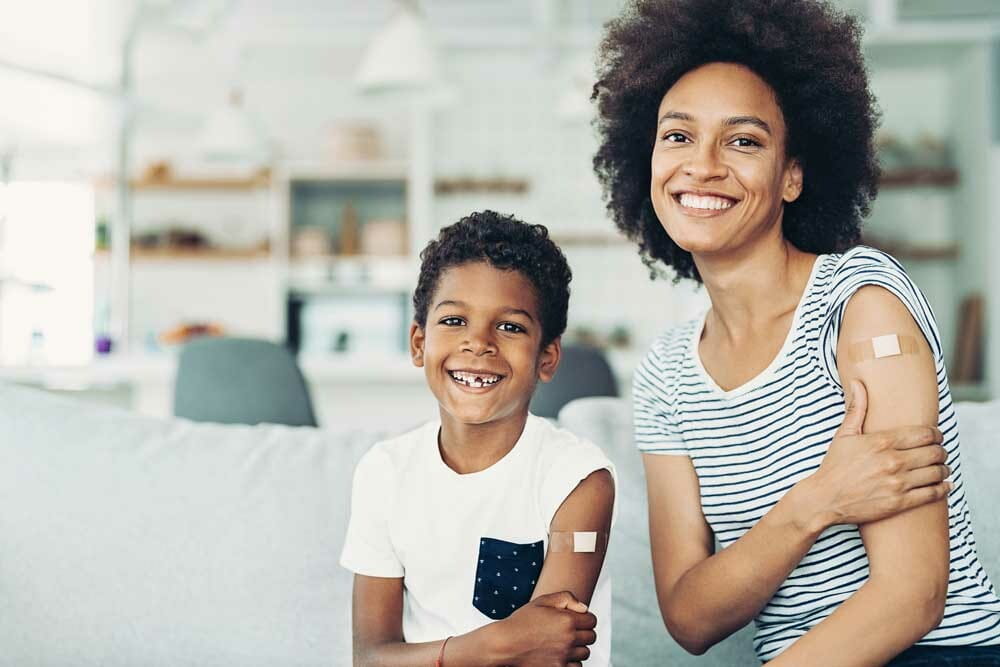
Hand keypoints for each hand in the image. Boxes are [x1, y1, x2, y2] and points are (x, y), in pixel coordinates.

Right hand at [498, 591, 596, 666]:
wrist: (505, 644)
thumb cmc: (521, 621)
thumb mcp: (542, 601)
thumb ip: (566, 598)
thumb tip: (584, 608)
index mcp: (567, 620)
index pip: (592, 620)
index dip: (585, 618)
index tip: (576, 619)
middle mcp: (569, 638)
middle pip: (591, 637)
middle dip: (583, 632)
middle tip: (570, 631)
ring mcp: (564, 655)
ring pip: (585, 653)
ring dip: (578, 648)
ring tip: (564, 643)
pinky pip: (577, 666)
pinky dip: (572, 662)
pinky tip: (561, 655)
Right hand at [799, 379, 949, 531]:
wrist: (824, 499)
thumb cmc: (834, 467)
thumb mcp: (843, 435)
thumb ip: (857, 409)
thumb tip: (858, 383)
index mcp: (881, 442)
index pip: (924, 434)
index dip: (936, 434)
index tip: (936, 436)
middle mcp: (892, 461)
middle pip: (934, 452)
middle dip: (941, 451)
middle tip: (940, 452)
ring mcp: (897, 483)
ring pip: (936, 472)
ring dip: (944, 469)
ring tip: (942, 468)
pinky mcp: (899, 502)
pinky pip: (932, 493)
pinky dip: (943, 488)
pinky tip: (943, 485)